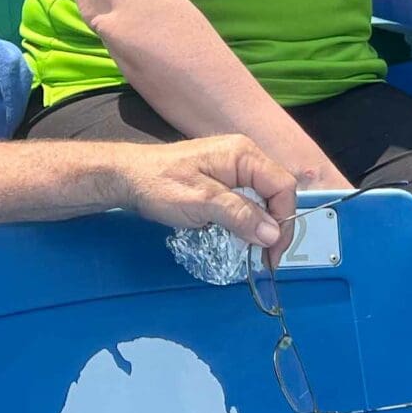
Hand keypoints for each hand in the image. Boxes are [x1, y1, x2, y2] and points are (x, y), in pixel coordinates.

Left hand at [108, 135, 295, 253]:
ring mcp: (234, 168)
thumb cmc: (160, 185)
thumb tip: (273, 234)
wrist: (127, 177)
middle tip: (263, 259)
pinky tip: (237, 238)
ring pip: (262, 201)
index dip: (284, 221)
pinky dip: (245, 222)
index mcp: (244, 154)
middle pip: (276, 194)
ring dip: (259, 228)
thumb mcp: (201, 202)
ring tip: (250, 253)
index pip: (283, 187)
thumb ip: (239, 215)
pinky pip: (246, 201)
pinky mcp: (224, 180)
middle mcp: (244, 157)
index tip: (272, 253)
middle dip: (273, 228)